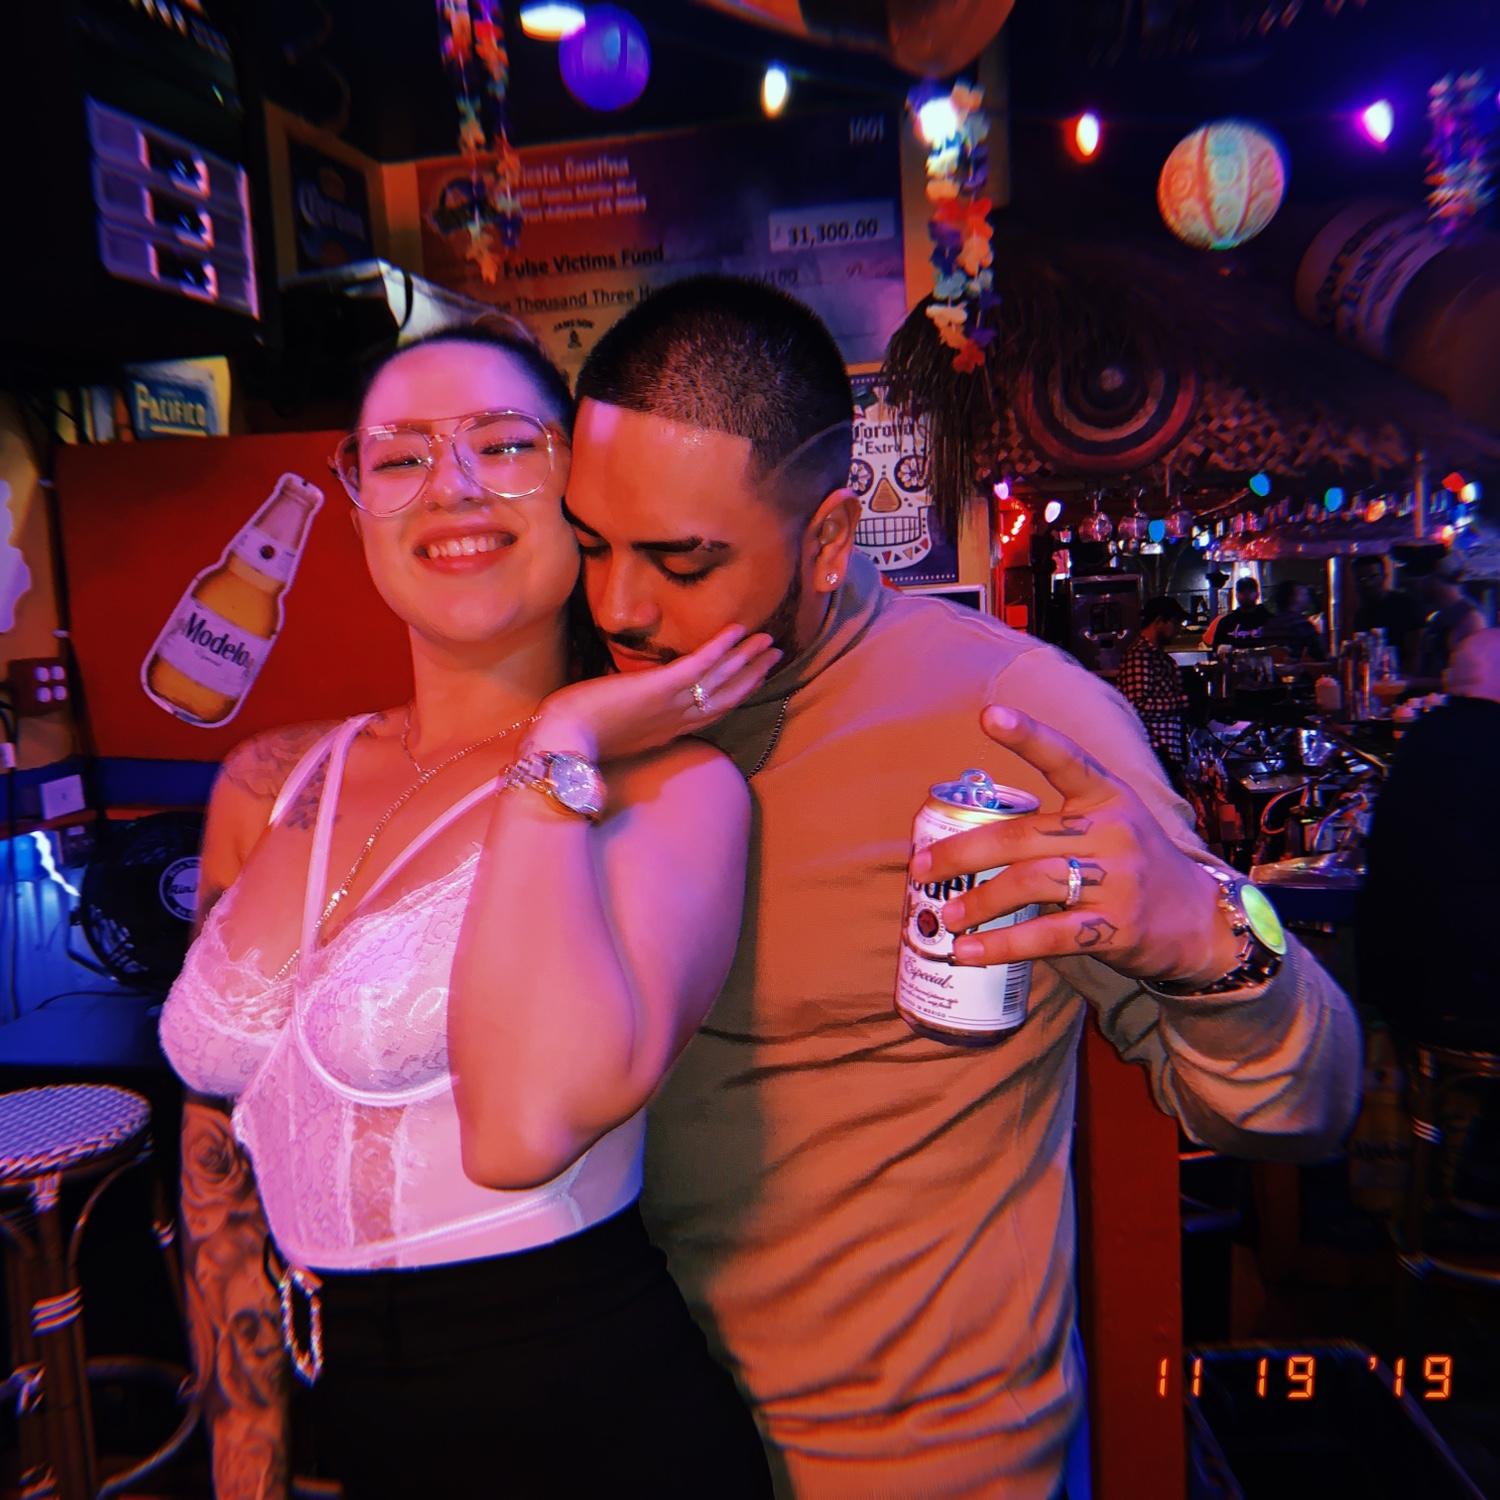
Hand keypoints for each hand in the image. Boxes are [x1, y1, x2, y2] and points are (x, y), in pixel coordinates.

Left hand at [528, 626, 781, 762]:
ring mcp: (669, 705)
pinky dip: (720, 648)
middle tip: (774, 655)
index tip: (752, 680)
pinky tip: (736, 630)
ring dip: (746, 659)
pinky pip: (698, 665)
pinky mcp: (659, 688)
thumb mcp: (610, 732)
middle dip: (751, 675)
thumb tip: (627, 715)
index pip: (709, 712)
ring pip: (720, 681)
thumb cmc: (574, 736)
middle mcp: (675, 721)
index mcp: (664, 733)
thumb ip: (628, 724)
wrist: (563, 740)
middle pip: (725, 697)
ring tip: (768, 641)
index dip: (734, 695)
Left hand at [908, 706, 1240, 985]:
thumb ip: (1052, 825)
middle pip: (1023, 836)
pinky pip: (1047, 935)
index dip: (1027, 736)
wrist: (1200, 919)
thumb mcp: (1108, 825)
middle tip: (921, 868)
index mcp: (1107, 796)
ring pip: (1030, 883)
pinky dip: (1002, 944)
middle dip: (963, 852)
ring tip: (946, 916)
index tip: (988, 715)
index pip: (1064, 758)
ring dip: (979, 901)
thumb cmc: (1132, 865)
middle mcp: (1113, 831)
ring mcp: (1117, 880)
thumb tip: (966, 839)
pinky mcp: (1115, 927)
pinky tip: (969, 952)